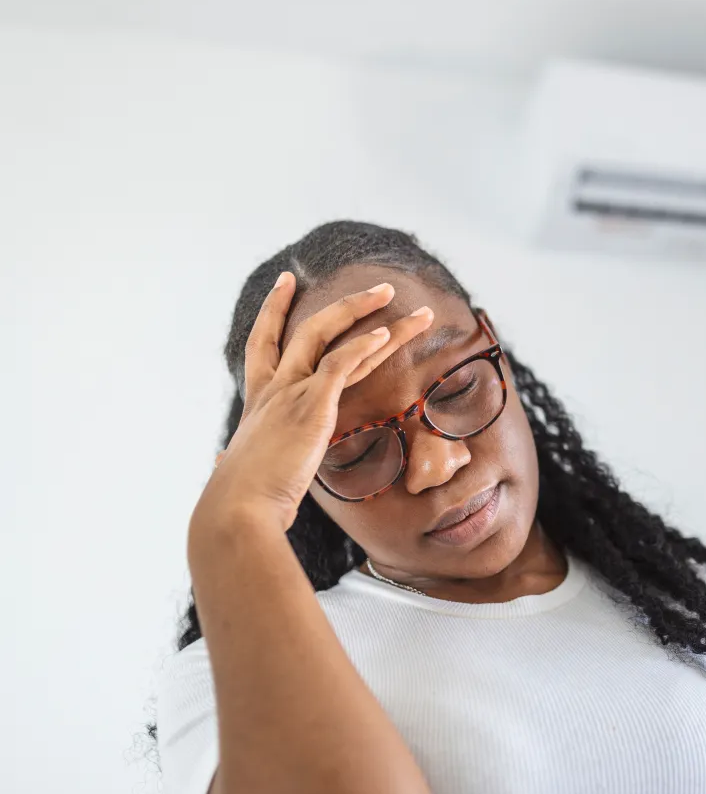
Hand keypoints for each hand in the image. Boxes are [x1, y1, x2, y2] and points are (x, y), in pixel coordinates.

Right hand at [194, 272, 434, 533]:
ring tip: (397, 297)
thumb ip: (234, 458)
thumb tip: (221, 461)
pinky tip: (385, 333)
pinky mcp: (311, 405)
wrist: (236, 511)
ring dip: (367, 312)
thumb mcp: (237, 468)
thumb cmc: (239, 499)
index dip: (276, 311)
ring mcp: (292, 393)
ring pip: (330, 335)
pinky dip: (364, 345)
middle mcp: (274, 388)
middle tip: (379, 288)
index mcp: (258, 401)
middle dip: (347, 304)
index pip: (265, 344)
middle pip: (309, 329)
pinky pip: (341, 363)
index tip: (287, 282)